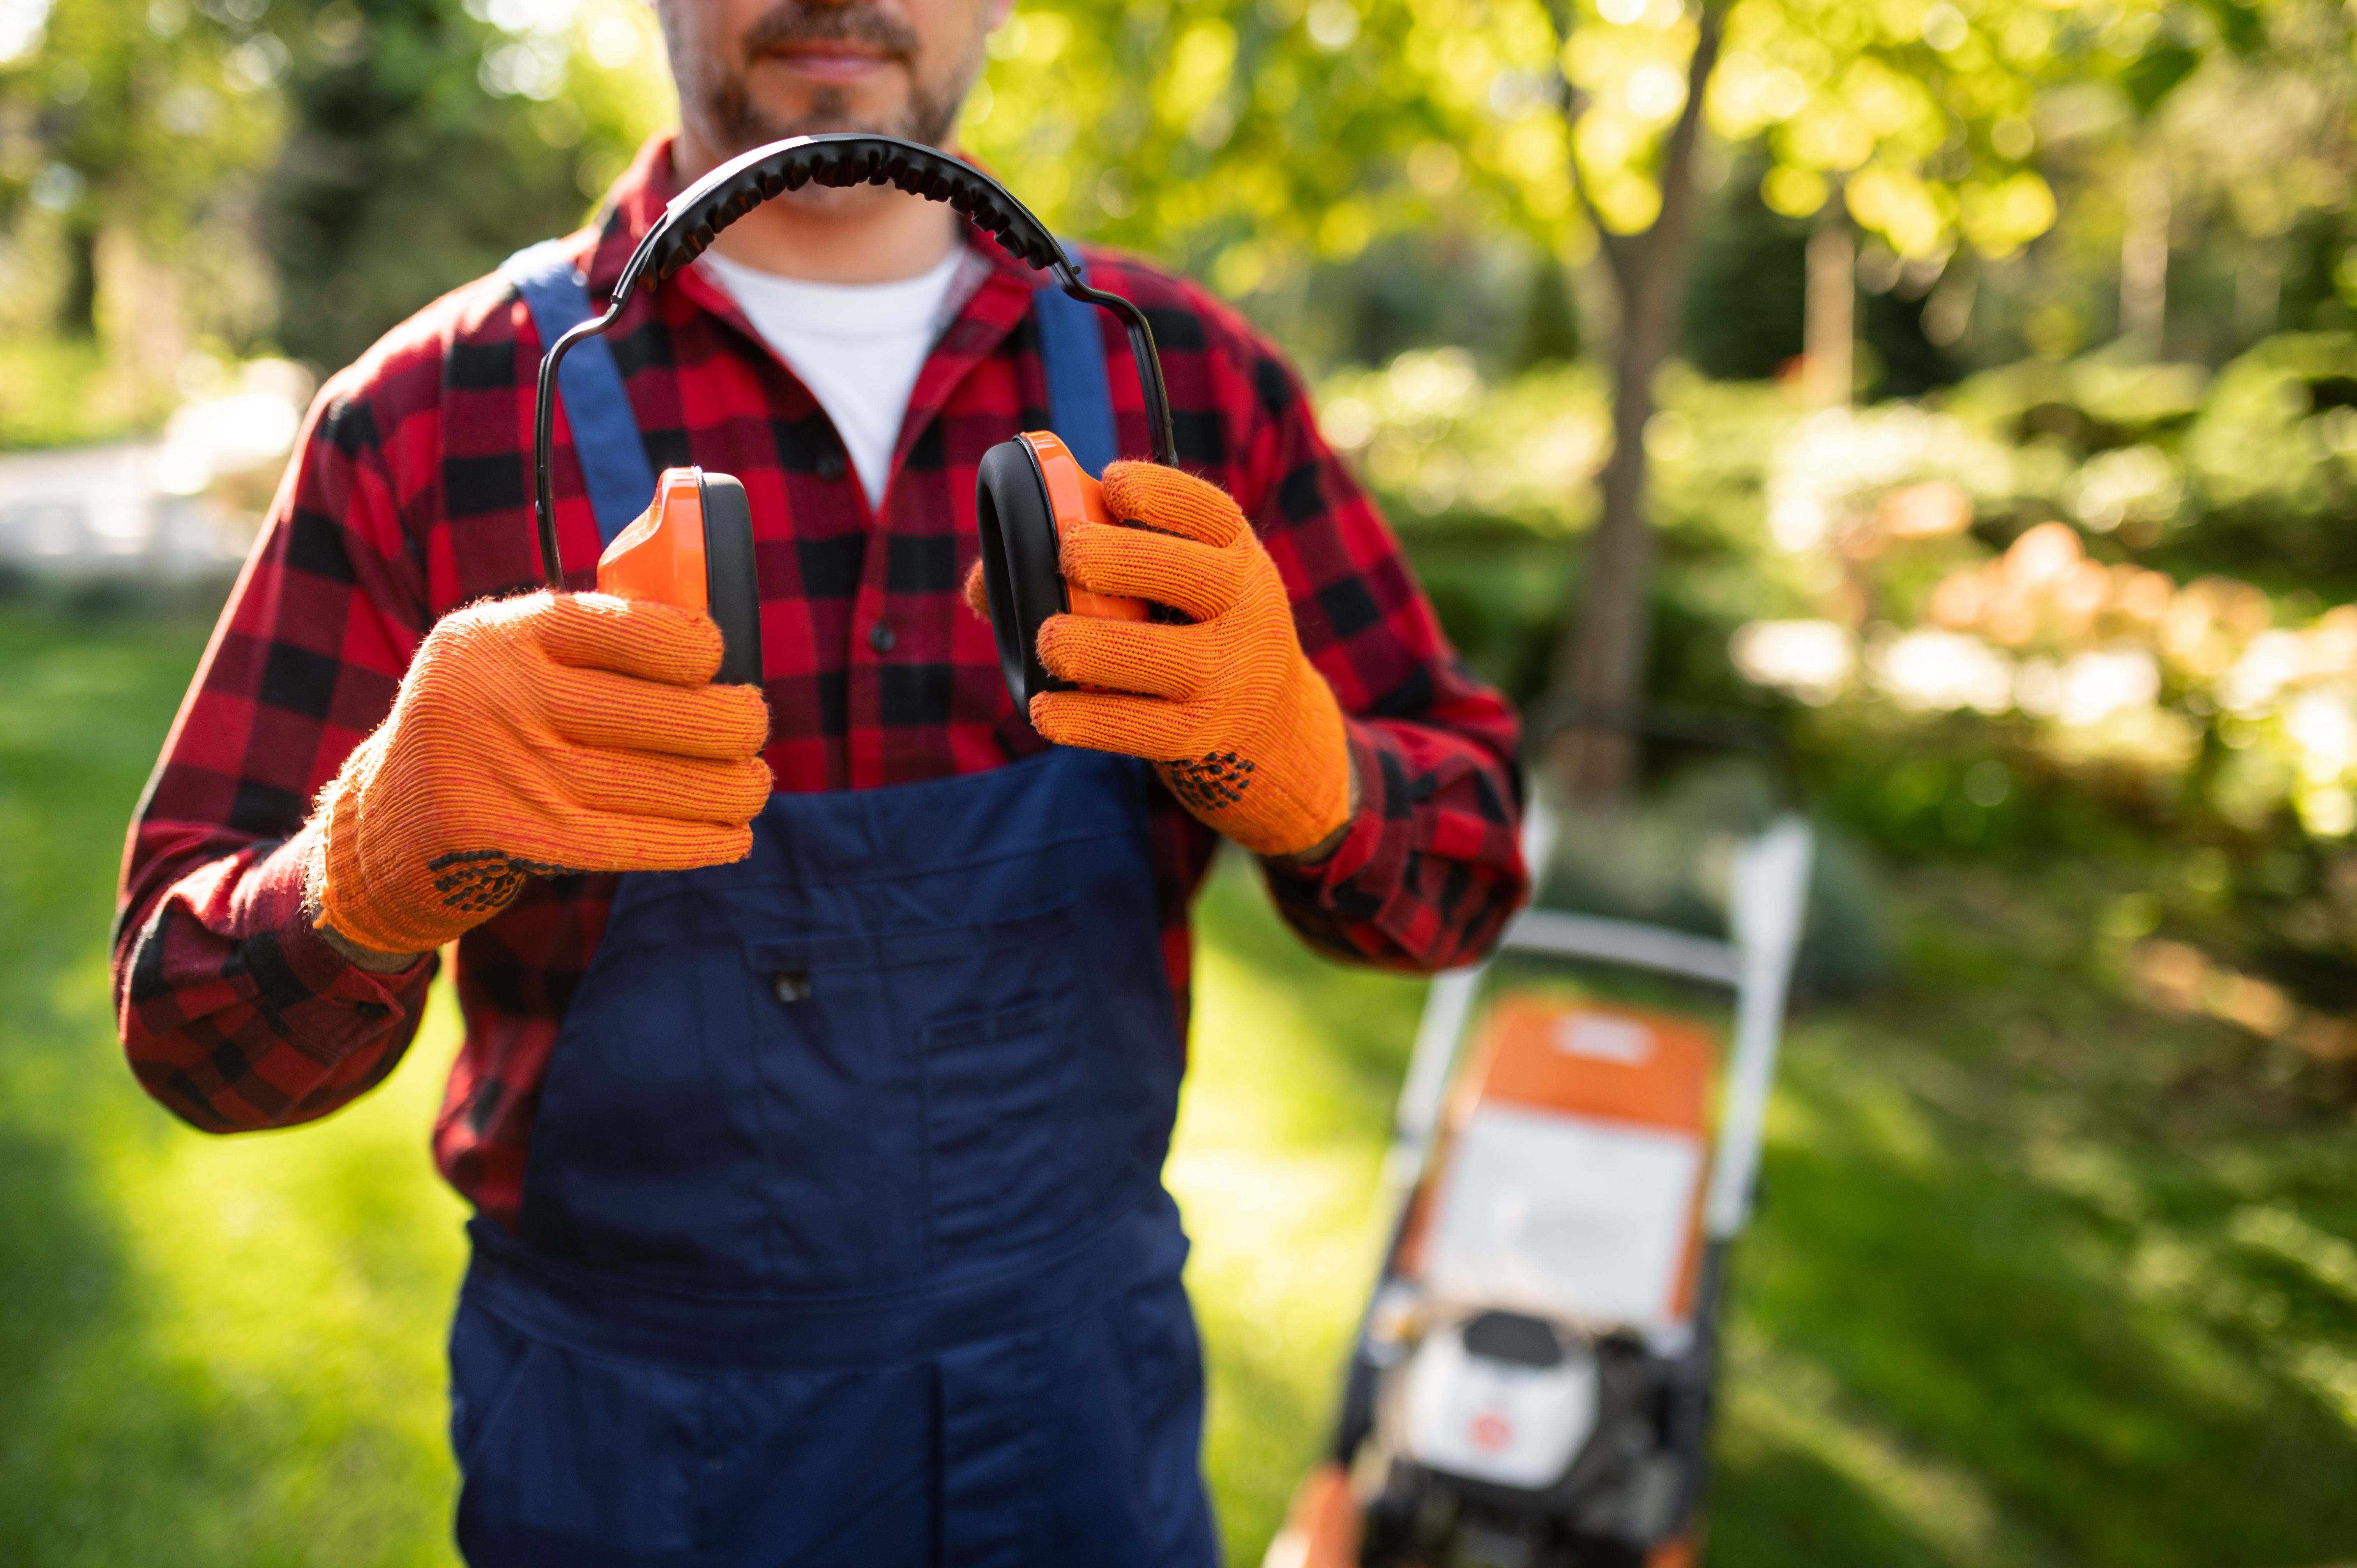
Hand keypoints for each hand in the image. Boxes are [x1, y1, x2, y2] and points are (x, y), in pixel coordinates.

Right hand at [309, 591, 771, 957]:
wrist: (383, 827)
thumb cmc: (479, 730)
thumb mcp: (502, 662)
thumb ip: (581, 646)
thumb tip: (712, 650)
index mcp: (496, 635)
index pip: (622, 626)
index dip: (693, 645)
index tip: (720, 658)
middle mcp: (494, 695)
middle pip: (657, 710)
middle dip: (731, 722)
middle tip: (753, 726)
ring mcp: (503, 771)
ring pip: (657, 781)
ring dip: (730, 788)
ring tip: (755, 784)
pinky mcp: (512, 839)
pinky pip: (633, 840)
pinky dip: (698, 839)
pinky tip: (733, 835)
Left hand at [1021, 462, 1353, 857]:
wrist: (1273, 729)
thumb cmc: (1197, 633)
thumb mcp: (1186, 586)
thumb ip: (1101, 564)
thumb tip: (983, 579)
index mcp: (1236, 555)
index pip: (1209, 512)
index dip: (1160, 492)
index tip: (1111, 482)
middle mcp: (1243, 609)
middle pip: (1185, 574)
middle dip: (1119, 558)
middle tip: (1068, 557)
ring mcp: (1224, 677)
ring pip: (1155, 656)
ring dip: (1092, 645)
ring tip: (1051, 640)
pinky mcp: (1196, 736)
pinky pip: (1132, 727)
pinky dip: (1081, 719)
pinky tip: (1044, 708)